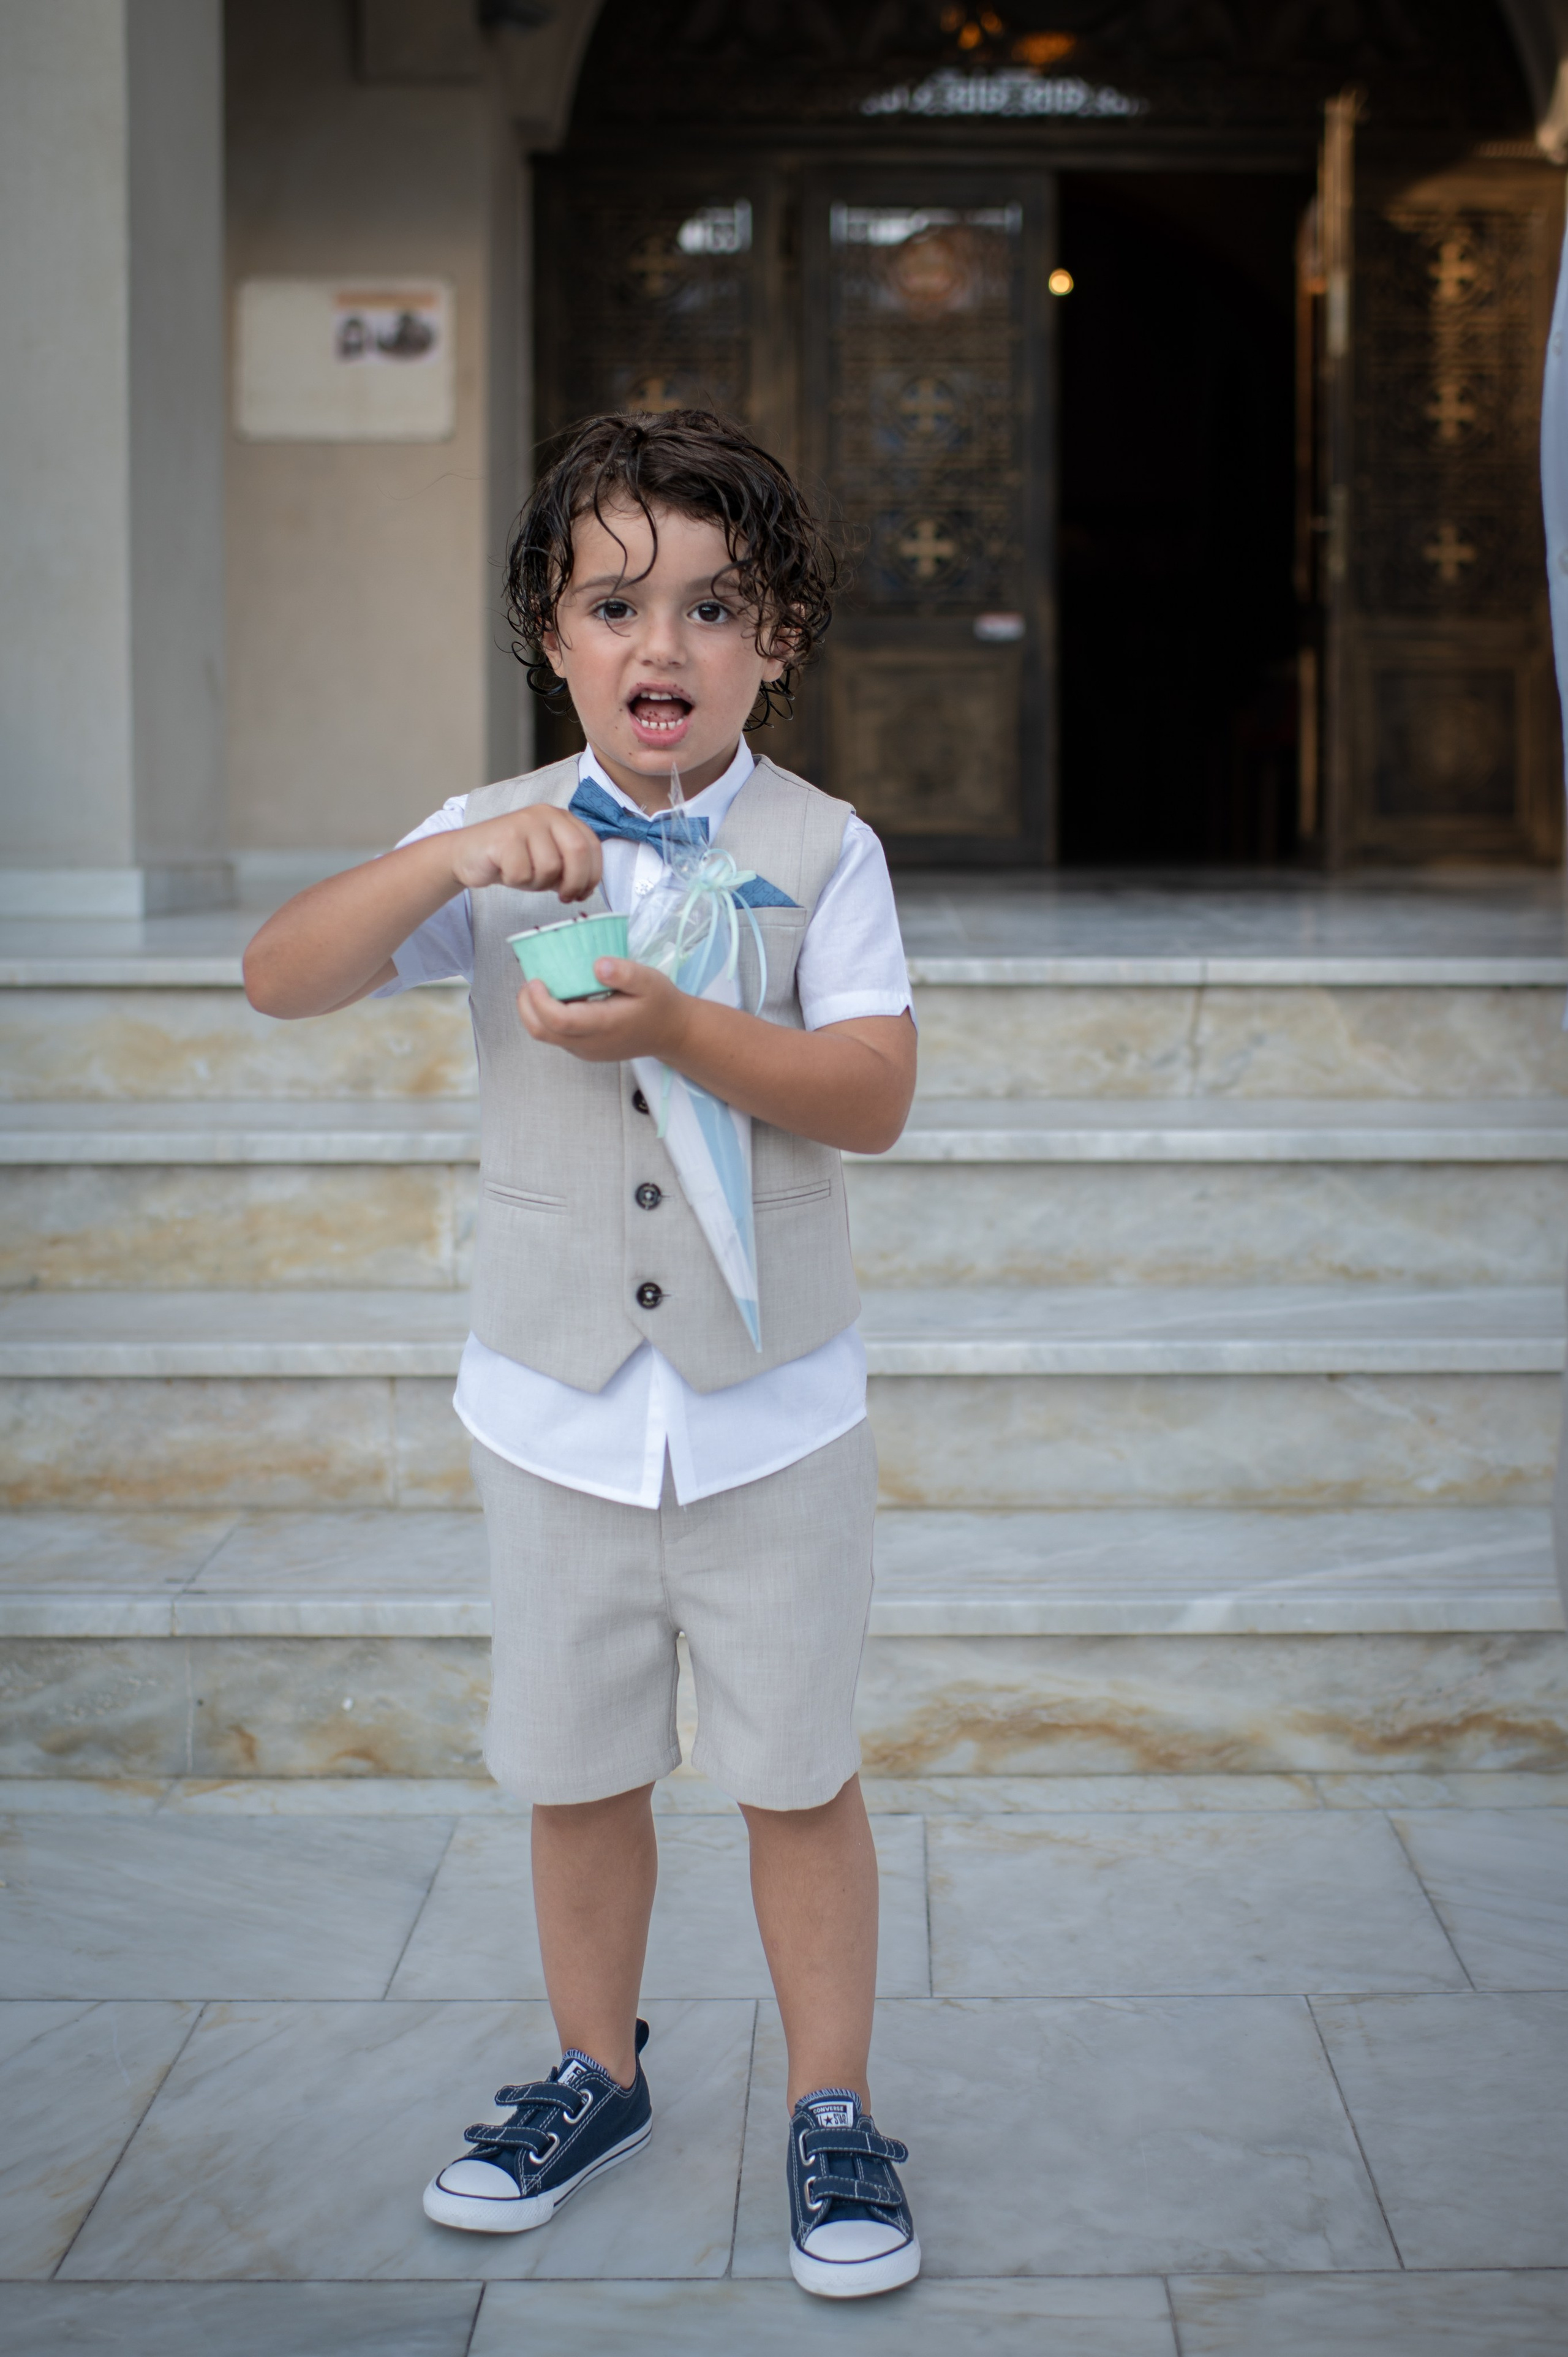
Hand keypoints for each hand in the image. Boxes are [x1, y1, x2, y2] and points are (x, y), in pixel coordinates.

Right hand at [450, 805, 601, 900]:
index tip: (583, 894)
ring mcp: (525, 822)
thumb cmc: (511, 859)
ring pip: (550, 867)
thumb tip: (588, 888)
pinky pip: (523, 874)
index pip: (592, 845)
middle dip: (575, 882)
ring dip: (539, 884)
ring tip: (524, 877)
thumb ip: (569, 867)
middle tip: (565, 898)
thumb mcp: (547, 860)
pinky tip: (506, 872)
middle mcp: (545, 814)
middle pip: (578, 852)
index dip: (593, 875)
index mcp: (561, 817)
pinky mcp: (505, 837)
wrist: (467, 854)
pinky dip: (517, 882)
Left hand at [516, 957, 693, 1063]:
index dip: (539, 1001)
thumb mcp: (650, 981)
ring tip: (542, 986)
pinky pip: (556, 1035)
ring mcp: (584, 1050)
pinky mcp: (583, 1049)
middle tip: (531, 981)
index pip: (559, 1021)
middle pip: (541, 1032)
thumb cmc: (660, 1005)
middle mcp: (589, 1043)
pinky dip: (547, 1016)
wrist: (671, 1033)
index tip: (536, 979)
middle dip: (526, 1006)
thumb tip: (598, 965)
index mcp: (604, 1026)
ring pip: (545, 1035)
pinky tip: (559, 997)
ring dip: (535, 1011)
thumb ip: (625, 973)